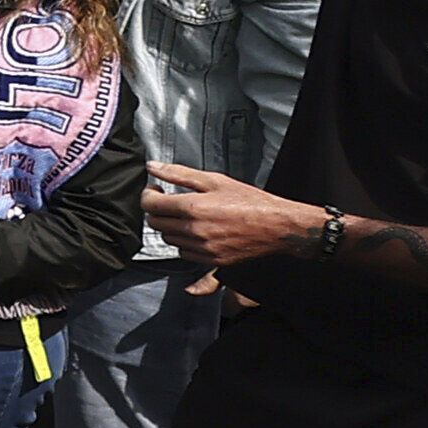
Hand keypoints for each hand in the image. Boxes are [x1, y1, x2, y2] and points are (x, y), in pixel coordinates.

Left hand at [142, 159, 324, 267]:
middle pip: (156, 224)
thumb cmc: (251, 202)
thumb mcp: (215, 180)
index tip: (155, 190)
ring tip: (185, 216)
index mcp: (193, 208)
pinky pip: (185, 254)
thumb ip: (179, 173)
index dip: (148, 195)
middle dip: (158, 211)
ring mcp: (203, 248)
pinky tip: (195, 233)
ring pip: (169, 240)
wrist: (278, 226)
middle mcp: (194, 231)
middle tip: (168, 202)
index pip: (151, 205)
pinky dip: (185, 243)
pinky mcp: (212, 260)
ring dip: (171, 227)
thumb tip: (153, 167)